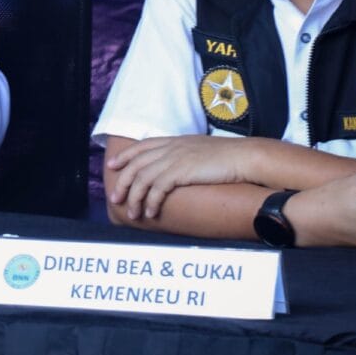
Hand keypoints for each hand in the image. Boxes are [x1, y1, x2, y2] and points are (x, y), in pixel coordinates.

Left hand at [107, 135, 256, 219]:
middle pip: (136, 164)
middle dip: (122, 182)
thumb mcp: (199, 150)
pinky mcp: (181, 171)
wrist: (243, 157)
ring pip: (143, 179)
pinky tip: (150, 212)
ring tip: (132, 214)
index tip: (112, 165)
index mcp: (173, 141)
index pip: (141, 146)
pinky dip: (151, 202)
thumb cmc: (227, 156)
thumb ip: (183, 154)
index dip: (124, 155)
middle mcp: (170, 148)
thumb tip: (176, 168)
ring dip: (134, 198)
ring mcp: (174, 158)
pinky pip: (158, 188)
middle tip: (114, 198)